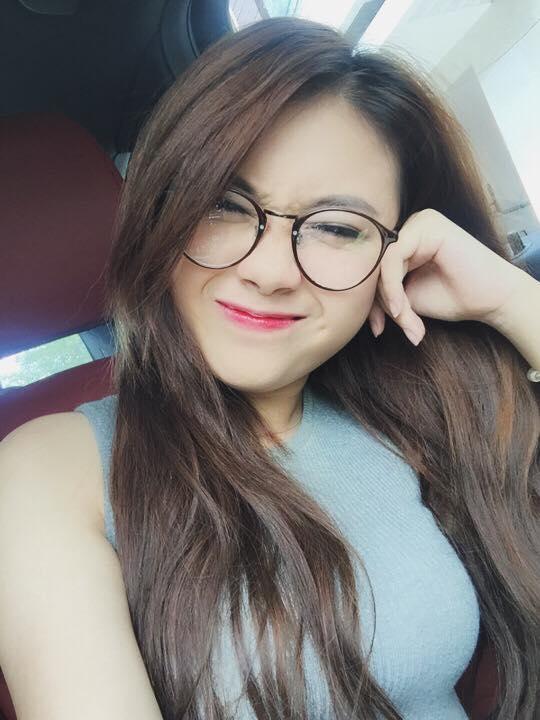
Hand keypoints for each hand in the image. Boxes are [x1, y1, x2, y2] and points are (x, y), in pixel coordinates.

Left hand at [368, 208, 526, 344]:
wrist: (490, 301)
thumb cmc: (453, 297)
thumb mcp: (406, 301)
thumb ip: (382, 296)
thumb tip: (355, 304)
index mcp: (403, 242)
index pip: (373, 270)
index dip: (371, 301)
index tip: (377, 328)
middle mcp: (408, 228)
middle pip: (375, 267)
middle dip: (380, 302)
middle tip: (385, 328)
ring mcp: (418, 223)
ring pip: (382, 265)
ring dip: (389, 299)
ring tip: (405, 320)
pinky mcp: (426, 226)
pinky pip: (393, 259)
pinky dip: (392, 287)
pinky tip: (401, 307)